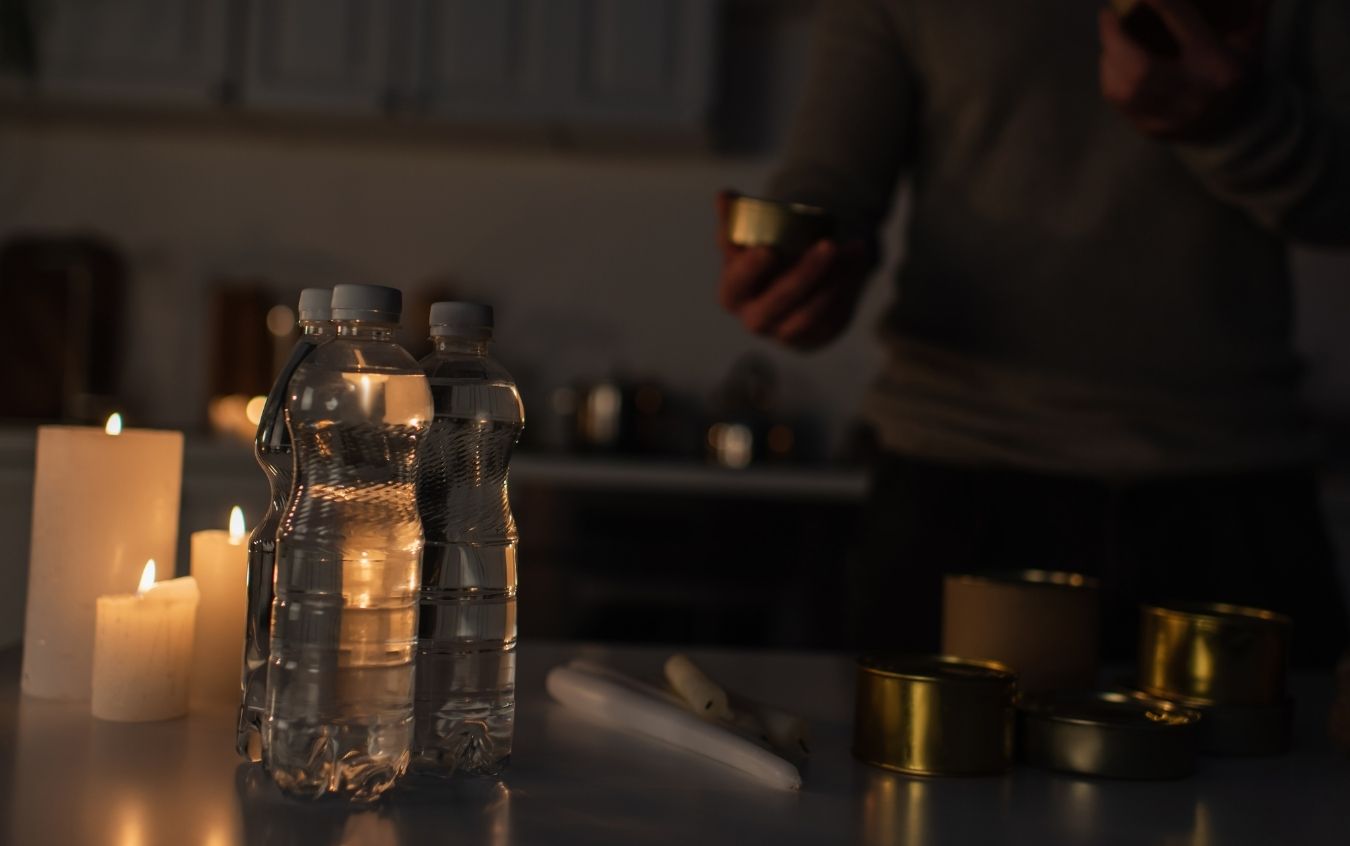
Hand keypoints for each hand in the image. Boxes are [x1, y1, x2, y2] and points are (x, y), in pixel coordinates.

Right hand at [715, 191, 875, 349]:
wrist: (792, 291)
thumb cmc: (765, 259)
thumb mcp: (748, 240)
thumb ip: (734, 218)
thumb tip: (723, 194)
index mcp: (733, 294)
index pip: (736, 286)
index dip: (749, 271)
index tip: (768, 249)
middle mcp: (756, 319)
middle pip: (778, 302)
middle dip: (805, 275)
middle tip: (828, 245)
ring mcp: (787, 332)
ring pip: (810, 313)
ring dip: (834, 280)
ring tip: (854, 247)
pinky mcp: (817, 334)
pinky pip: (834, 314)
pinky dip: (849, 283)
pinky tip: (859, 256)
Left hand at [1100, 0, 1267, 138]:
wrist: (1233, 125)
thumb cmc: (1235, 71)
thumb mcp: (1249, 40)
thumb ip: (1249, 9)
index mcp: (1219, 66)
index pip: (1186, 27)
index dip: (1162, 4)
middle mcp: (1194, 95)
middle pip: (1141, 69)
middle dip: (1116, 39)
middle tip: (1107, 15)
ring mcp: (1170, 117)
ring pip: (1123, 88)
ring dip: (1109, 58)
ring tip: (1110, 37)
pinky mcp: (1151, 129)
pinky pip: (1118, 102)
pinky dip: (1110, 77)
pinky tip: (1111, 61)